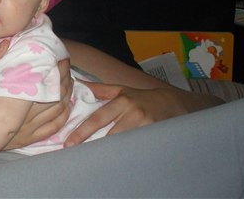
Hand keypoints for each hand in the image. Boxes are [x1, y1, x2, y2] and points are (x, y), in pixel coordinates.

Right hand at [5, 58, 72, 149]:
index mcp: (16, 99)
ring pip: (57, 112)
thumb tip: (6, 43)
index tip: (61, 58)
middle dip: (64, 80)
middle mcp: (26, 116)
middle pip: (55, 96)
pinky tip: (66, 108)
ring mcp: (28, 129)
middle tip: (67, 67)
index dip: (56, 69)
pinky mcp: (26, 139)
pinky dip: (62, 117)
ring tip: (70, 83)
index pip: (45, 82)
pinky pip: (51, 128)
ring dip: (66, 96)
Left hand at [64, 82, 224, 146]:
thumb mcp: (122, 89)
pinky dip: (125, 154)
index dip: (82, 131)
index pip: (98, 118)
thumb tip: (78, 83)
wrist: (175, 104)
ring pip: (122, 144)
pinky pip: (135, 149)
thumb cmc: (142, 98)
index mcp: (122, 101)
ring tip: (94, 159)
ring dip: (108, 152)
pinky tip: (116, 161)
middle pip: (108, 135)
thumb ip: (100, 89)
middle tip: (77, 155)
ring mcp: (146, 126)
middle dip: (93, 146)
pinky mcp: (154, 137)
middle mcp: (133, 113)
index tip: (69, 142)